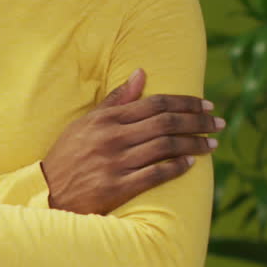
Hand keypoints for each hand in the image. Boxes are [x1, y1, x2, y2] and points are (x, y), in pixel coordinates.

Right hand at [40, 67, 223, 213]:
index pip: (155, 104)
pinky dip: (176, 167)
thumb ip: (116, 100)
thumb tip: (141, 73)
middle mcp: (112, 138)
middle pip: (166, 123)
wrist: (48, 193)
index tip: (206, 104)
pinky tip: (192, 164)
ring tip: (212, 144)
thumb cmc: (69, 156)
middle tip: (219, 122)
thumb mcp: (87, 123)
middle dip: (198, 121)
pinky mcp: (117, 187)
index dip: (185, 102)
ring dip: (194, 144)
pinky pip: (155, 174)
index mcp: (107, 119)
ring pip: (165, 147)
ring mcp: (115, 163)